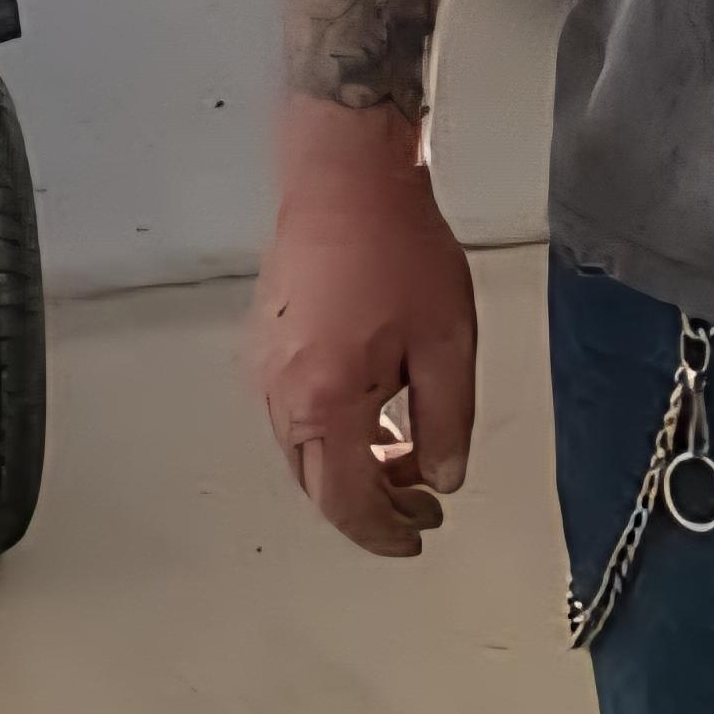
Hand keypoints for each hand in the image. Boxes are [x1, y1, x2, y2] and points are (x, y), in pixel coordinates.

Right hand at [251, 106, 478, 555]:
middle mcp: (282, 394)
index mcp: (325, 404)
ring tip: (407, 456)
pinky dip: (332, 430)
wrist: (346, 178)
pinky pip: (294, 412)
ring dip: (353, 466)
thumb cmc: (395, 246)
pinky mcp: (266, 344)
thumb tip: (443, 476)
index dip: (385, 531)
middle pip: (319, 484)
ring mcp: (265, 369)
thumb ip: (448, 421)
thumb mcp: (448, 343)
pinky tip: (375, 412)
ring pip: (304, 450)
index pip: (349, 502)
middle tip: (420, 505)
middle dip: (371, 504)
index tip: (418, 534)